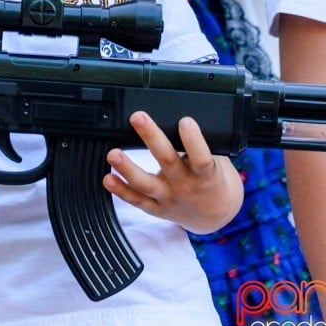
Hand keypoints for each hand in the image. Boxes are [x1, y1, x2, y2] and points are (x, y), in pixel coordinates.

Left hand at [103, 111, 242, 233]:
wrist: (215, 214)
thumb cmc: (213, 178)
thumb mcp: (217, 160)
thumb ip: (200, 144)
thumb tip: (182, 111)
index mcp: (205, 174)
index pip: (201, 157)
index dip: (194, 140)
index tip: (185, 121)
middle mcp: (186, 185)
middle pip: (167, 160)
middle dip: (151, 137)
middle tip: (137, 117)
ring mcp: (169, 198)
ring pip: (146, 184)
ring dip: (127, 168)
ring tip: (113, 154)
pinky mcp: (157, 209)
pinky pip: (137, 200)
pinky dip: (121, 191)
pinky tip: (108, 178)